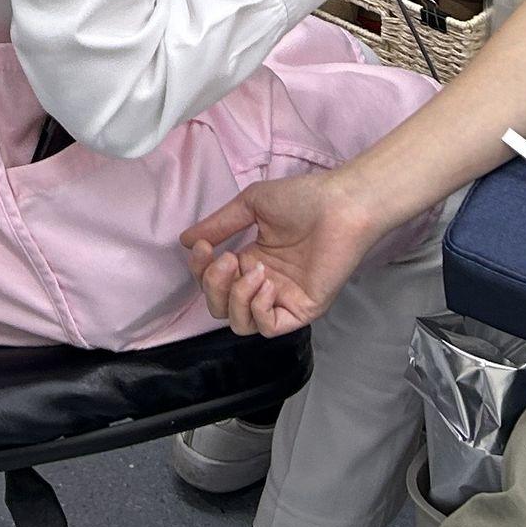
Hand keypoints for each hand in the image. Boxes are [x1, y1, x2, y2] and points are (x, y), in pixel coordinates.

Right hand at [182, 170, 380, 336]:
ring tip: (252, 270)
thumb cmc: (302, 199)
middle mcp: (263, 284)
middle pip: (221, 308)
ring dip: (236, 299)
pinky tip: (266, 284)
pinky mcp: (301, 309)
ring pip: (241, 324)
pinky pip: (269, 327)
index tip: (202, 247)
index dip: (200, 270)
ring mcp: (282, 299)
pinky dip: (258, 310)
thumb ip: (219, 226)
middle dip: (213, 286)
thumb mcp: (250, 205)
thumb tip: (185, 241)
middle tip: (228, 260)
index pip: (212, 281)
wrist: (340, 205)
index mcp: (250, 261)